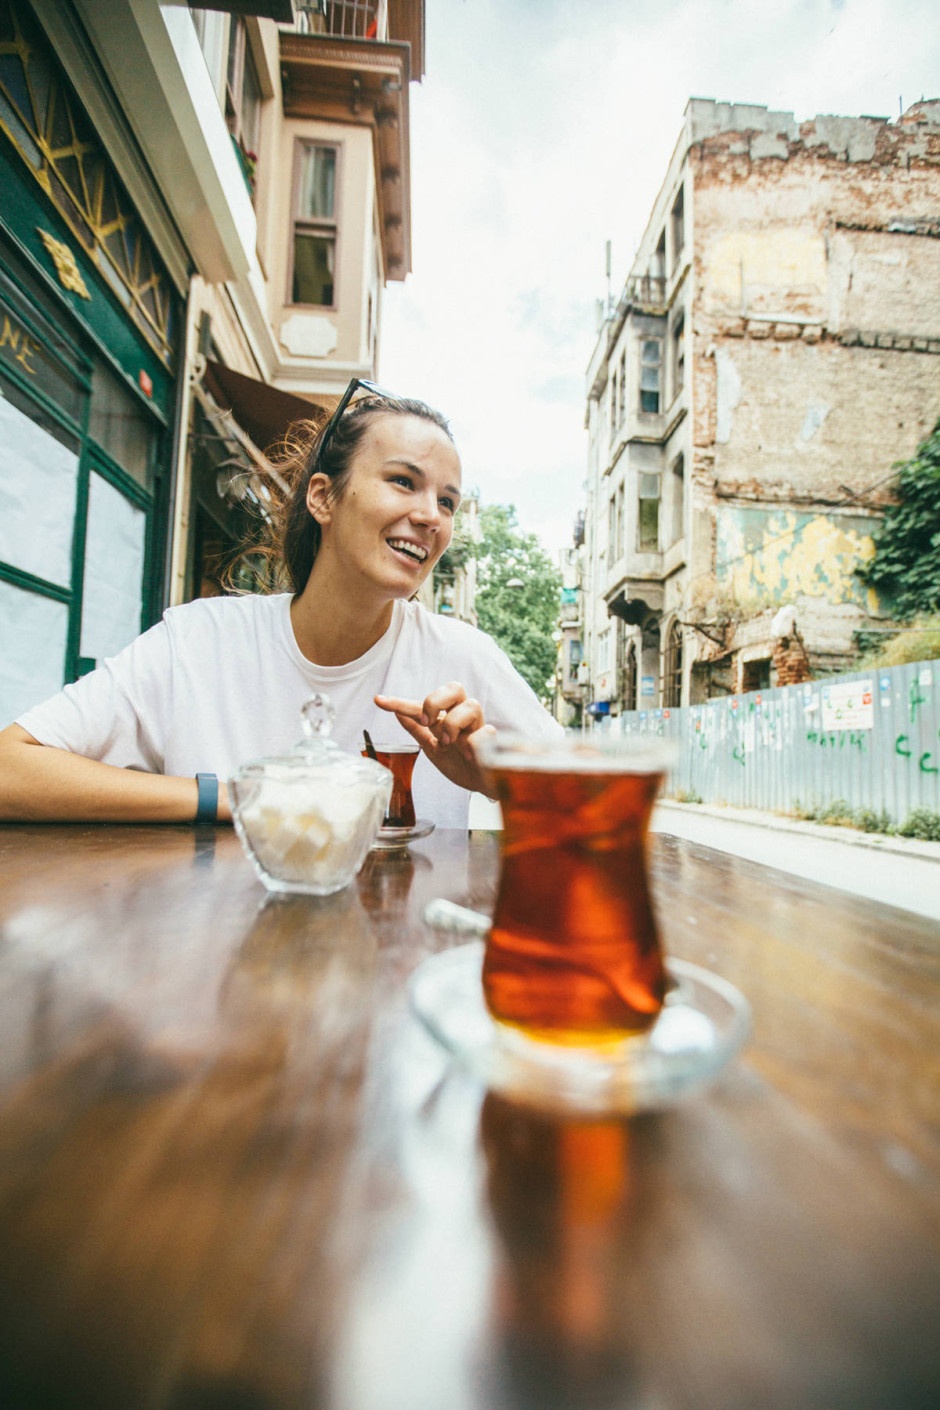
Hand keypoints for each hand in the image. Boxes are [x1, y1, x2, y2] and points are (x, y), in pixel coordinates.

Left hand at [375, 684, 494, 794]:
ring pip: (472, 705)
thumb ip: (417, 730)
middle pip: (455, 687)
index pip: (423, 705)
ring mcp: (478, 729)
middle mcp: (463, 718)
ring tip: (448, 744)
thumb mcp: (432, 748)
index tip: (378, 701)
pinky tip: (469, 756)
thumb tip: (397, 714)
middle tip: (427, 722)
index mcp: (447, 718)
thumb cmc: (460, 764)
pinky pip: (486, 732)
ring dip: (454, 724)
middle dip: (436, 701)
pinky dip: (473, 744)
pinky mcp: (493, 742)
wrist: (482, 786)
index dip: (400, 702)